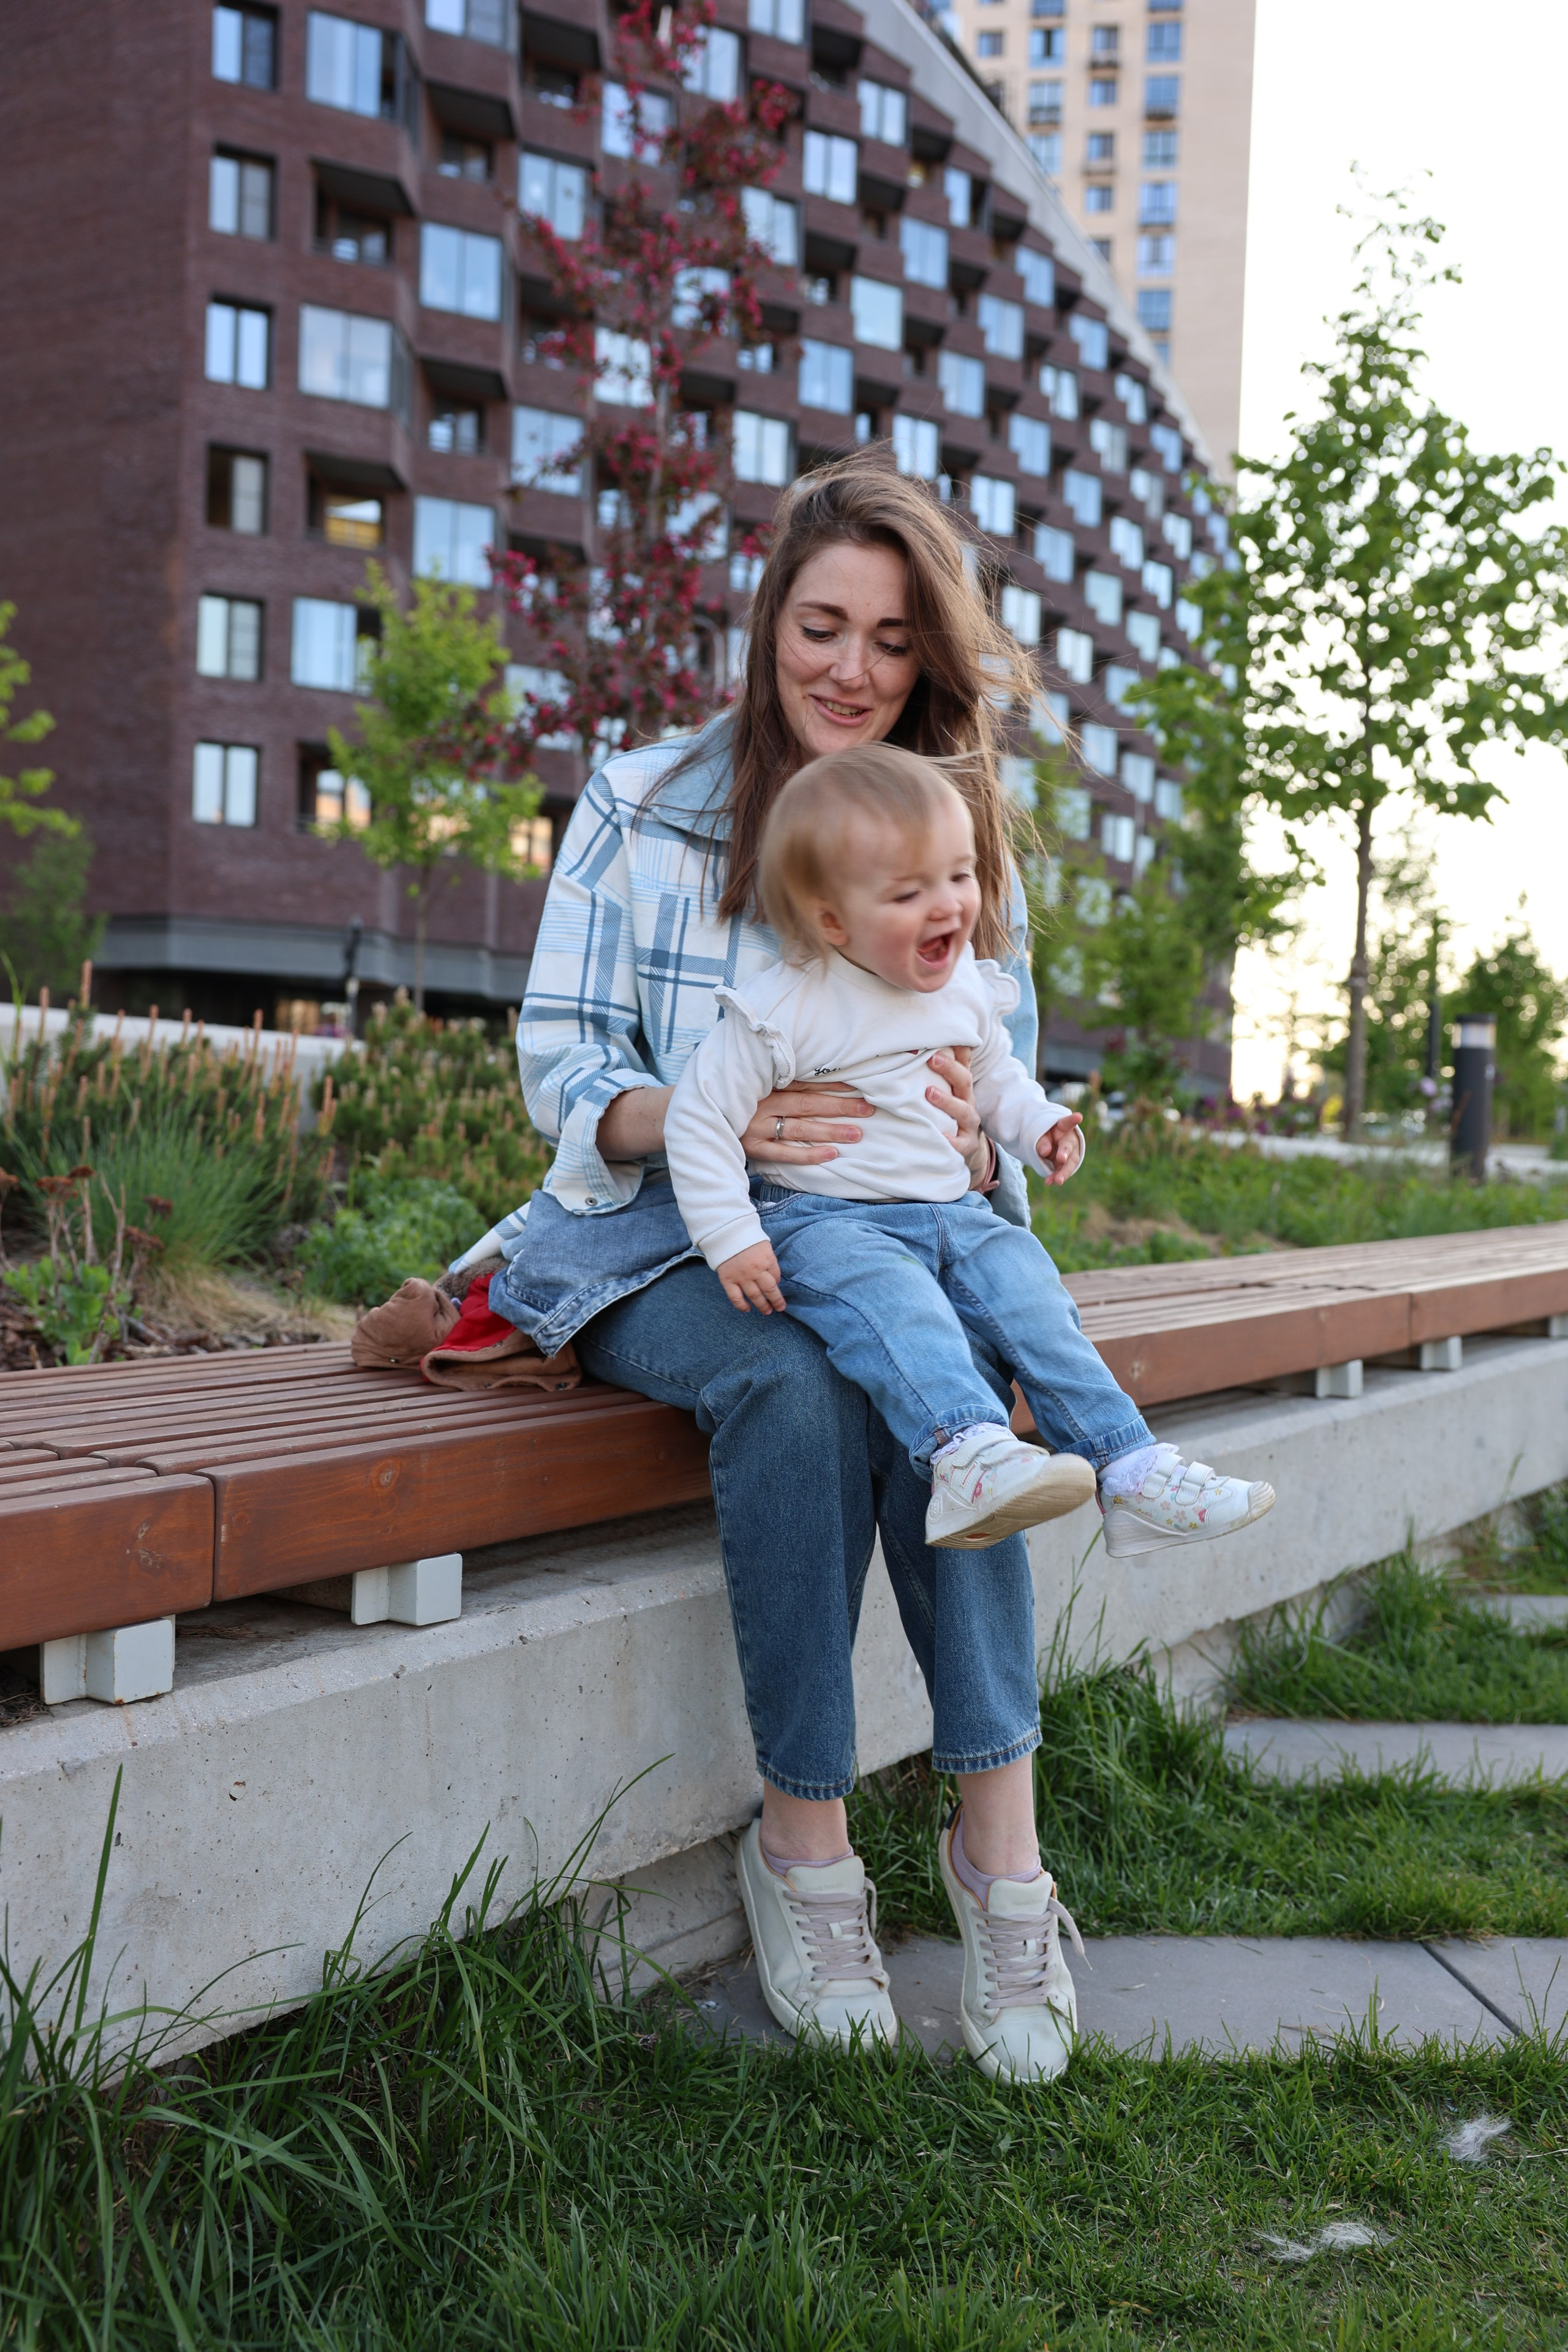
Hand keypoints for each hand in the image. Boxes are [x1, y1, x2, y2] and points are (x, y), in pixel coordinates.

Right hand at [718, 1239, 785, 1313]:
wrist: (725, 1233)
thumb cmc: (747, 1239)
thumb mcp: (765, 1247)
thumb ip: (770, 1263)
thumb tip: (774, 1281)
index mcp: (766, 1260)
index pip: (776, 1278)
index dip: (777, 1284)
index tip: (777, 1288)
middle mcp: (755, 1271)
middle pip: (769, 1290)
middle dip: (776, 1301)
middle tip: (780, 1308)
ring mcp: (741, 1277)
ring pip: (754, 1296)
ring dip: (762, 1306)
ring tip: (767, 1311)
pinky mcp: (727, 1280)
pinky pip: (735, 1298)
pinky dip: (741, 1306)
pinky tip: (747, 1309)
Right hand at [743, 1082, 873, 1165]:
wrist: (698, 1118)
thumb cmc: (733, 1100)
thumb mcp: (752, 1085)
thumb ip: (778, 1081)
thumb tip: (815, 1078)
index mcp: (765, 1085)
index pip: (804, 1083)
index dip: (831, 1085)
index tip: (858, 1086)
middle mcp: (762, 1104)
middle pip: (807, 1104)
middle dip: (839, 1107)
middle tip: (867, 1109)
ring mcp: (757, 1127)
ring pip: (799, 1128)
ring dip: (830, 1130)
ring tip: (857, 1133)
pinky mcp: (752, 1148)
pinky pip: (784, 1153)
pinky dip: (808, 1154)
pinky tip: (831, 1154)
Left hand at [925, 1048, 989, 1187]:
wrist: (962, 1148)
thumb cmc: (948, 1113)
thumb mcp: (947, 1091)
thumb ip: (941, 1071)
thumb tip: (929, 1045)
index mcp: (961, 1087)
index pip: (962, 1064)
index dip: (956, 1051)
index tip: (942, 1039)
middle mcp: (968, 1102)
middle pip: (964, 1082)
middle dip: (950, 1069)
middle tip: (932, 1059)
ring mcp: (968, 1124)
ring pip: (963, 1111)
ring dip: (947, 1101)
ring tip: (929, 1093)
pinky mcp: (966, 1145)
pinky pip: (960, 1144)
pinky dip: (951, 1140)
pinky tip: (941, 1136)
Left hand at [1036, 1112, 1083, 1185]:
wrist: (1046, 1143)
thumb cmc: (1044, 1135)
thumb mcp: (1039, 1134)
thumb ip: (1041, 1141)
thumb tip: (1045, 1151)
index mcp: (1063, 1127)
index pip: (1068, 1122)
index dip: (1073, 1119)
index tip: (1078, 1117)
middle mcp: (1070, 1140)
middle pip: (1069, 1146)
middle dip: (1065, 1153)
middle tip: (1061, 1159)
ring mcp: (1070, 1154)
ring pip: (1070, 1163)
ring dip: (1063, 1172)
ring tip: (1057, 1180)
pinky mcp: (1066, 1165)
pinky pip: (1062, 1172)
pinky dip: (1056, 1177)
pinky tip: (1049, 1182)